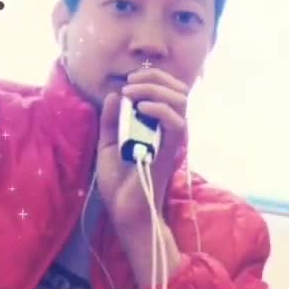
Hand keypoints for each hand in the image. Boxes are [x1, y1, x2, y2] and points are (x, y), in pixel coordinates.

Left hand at [95, 67, 188, 231]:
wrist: (124, 211)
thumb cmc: (119, 180)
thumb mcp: (108, 143)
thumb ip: (111, 119)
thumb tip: (115, 93)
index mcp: (155, 125)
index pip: (167, 91)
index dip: (151, 77)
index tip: (128, 81)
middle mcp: (167, 129)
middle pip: (178, 90)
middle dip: (154, 77)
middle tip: (130, 83)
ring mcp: (169, 140)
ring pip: (180, 101)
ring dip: (154, 89)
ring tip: (131, 92)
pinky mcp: (169, 151)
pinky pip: (176, 123)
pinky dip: (159, 109)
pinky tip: (141, 107)